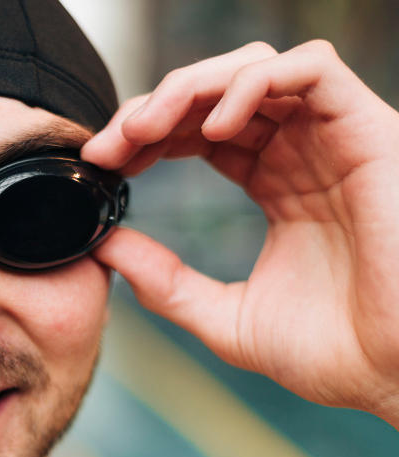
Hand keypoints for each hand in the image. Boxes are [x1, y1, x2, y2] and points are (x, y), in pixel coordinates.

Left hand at [82, 41, 398, 424]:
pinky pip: (312, 69)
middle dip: (153, 108)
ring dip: (190, 87)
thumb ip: (165, 283)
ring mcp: (335, 140)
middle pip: (217, 92)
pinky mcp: (369, 133)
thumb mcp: (224, 318)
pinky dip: (252, 83)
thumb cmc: (333, 353)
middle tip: (108, 145)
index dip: (146, 135)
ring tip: (145, 130)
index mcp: (275, 184)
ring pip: (255, 67)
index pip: (198, 131)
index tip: (100, 161)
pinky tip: (211, 128)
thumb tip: (103, 246)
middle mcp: (303, 153)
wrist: (396, 376)